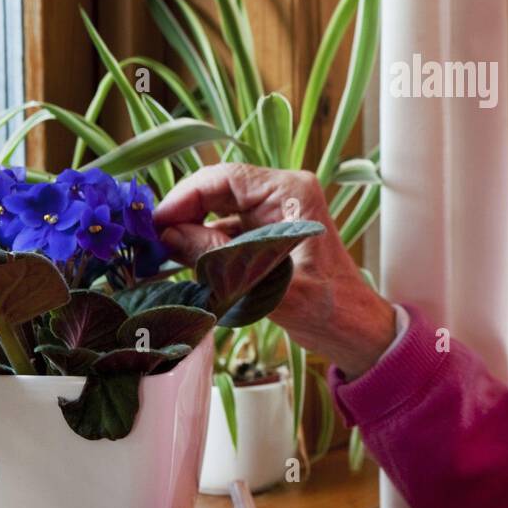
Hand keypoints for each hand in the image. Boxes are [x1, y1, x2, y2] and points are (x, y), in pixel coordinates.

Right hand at [153, 163, 396, 378]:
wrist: (353, 330)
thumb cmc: (326, 307)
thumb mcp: (267, 284)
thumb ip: (218, 259)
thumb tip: (169, 236)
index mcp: (290, 192)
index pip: (225, 178)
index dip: (185, 197)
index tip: (157, 222)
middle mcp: (281, 194)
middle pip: (218, 191)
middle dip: (184, 214)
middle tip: (153, 242)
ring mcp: (273, 214)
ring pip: (218, 212)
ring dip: (192, 233)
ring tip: (164, 257)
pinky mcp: (266, 235)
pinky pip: (226, 231)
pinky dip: (205, 247)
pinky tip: (188, 266)